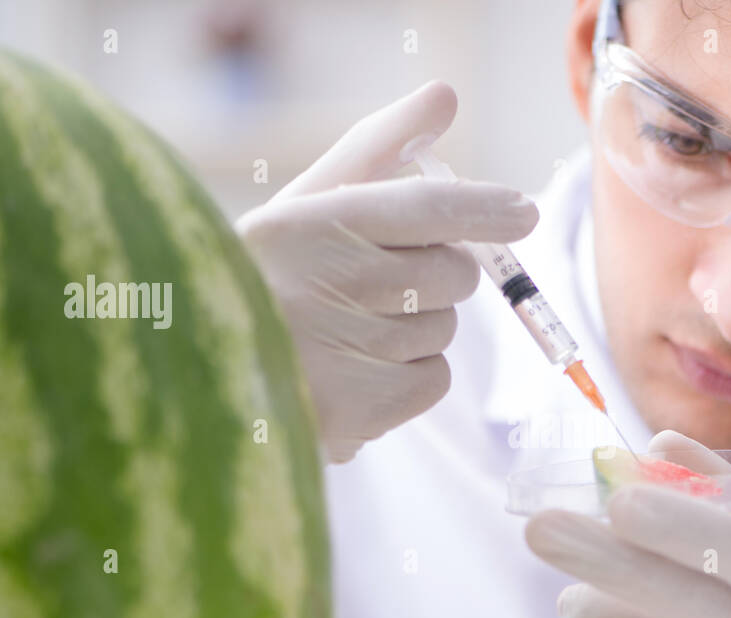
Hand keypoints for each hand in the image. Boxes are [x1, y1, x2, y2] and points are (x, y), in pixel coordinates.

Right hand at [236, 80, 537, 462]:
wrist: (208, 379)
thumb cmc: (269, 282)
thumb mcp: (305, 209)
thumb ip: (375, 150)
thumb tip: (444, 95)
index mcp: (305, 224)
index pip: (421, 209)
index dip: (481, 208)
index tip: (522, 212)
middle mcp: (322, 284)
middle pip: (450, 273)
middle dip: (436, 278)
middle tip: (378, 289)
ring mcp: (339, 351)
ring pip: (444, 327)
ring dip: (416, 330)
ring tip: (349, 337)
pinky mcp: (355, 408)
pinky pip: (432, 379)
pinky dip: (409, 379)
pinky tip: (358, 375)